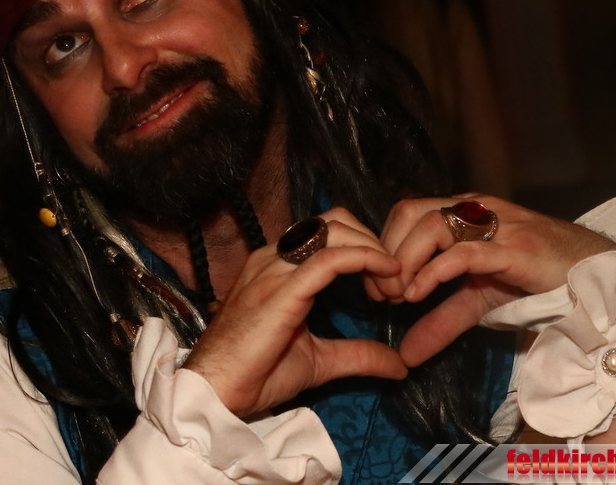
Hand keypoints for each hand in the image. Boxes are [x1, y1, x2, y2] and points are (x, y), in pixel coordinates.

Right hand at [182, 207, 407, 417]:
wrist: (216, 393)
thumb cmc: (256, 375)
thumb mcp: (320, 360)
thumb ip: (358, 354)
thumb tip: (399, 363)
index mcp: (277, 266)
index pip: (328, 231)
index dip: (365, 246)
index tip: (389, 280)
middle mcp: (274, 258)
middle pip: (335, 221)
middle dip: (373, 241)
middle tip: (397, 280)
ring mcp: (274, 269)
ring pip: (334, 231)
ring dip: (373, 249)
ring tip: (395, 282)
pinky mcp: (281, 289)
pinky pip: (330, 259)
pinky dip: (365, 258)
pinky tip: (386, 273)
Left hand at [378, 194, 615, 366]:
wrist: (599, 278)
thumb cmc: (538, 281)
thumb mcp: (479, 302)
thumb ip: (440, 322)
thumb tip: (404, 355)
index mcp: (464, 214)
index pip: (406, 212)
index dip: (383, 246)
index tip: (376, 286)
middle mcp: (476, 210)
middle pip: (410, 212)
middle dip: (387, 252)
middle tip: (381, 294)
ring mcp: (497, 224)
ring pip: (432, 225)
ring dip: (405, 261)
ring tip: (399, 297)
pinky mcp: (516, 247)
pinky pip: (465, 251)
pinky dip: (434, 272)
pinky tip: (418, 295)